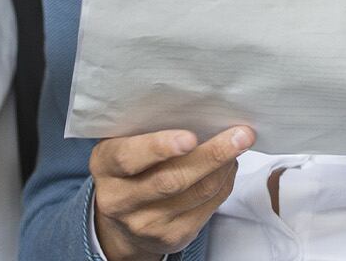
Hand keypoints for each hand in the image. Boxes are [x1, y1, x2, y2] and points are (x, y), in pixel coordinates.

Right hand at [90, 126, 253, 260]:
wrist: (121, 220)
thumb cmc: (129, 166)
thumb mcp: (123, 142)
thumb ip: (147, 127)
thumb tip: (199, 108)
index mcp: (104, 165)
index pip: (129, 157)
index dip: (160, 147)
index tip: (190, 137)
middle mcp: (120, 199)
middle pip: (172, 180)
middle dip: (212, 155)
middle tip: (241, 135)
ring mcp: (145, 223)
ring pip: (197, 193)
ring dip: (225, 166)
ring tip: (239, 143)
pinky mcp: (171, 237)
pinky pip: (208, 208)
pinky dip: (224, 183)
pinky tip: (228, 166)